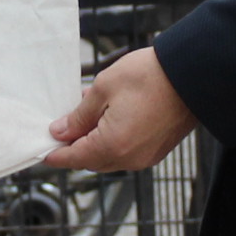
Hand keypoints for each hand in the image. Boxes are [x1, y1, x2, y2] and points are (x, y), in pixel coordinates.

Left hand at [45, 45, 195, 173]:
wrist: (192, 74)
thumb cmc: (149, 77)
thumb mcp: (102, 89)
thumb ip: (78, 116)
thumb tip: (61, 131)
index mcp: (112, 146)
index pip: (73, 158)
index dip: (55, 154)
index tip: (42, 150)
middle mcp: (129, 158)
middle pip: (90, 160)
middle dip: (74, 146)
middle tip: (62, 126)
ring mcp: (146, 157)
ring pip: (108, 157)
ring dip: (93, 142)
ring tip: (85, 116)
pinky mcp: (157, 150)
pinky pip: (126, 152)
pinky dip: (112, 140)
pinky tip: (108, 119)